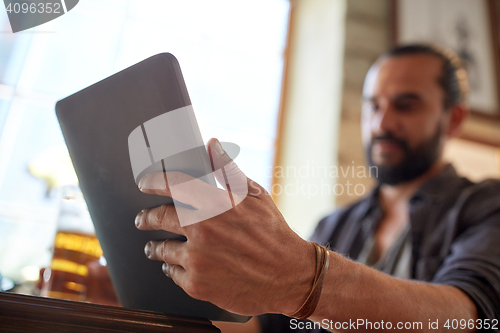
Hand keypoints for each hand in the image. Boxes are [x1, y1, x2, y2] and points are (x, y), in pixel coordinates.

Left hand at [134, 138, 314, 314]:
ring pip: (161, 249)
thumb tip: (211, 144)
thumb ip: (227, 170)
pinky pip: (173, 273)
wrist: (289, 276)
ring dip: (155, 246)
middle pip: (157, 218)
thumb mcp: (254, 195)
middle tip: (142, 219)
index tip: (144, 183)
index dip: (152, 182)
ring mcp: (197, 259)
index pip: (171, 185)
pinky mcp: (197, 285)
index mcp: (214, 203)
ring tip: (154, 247)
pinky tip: (175, 266)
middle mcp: (201, 230)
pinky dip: (173, 268)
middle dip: (146, 218)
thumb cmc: (272, 232)